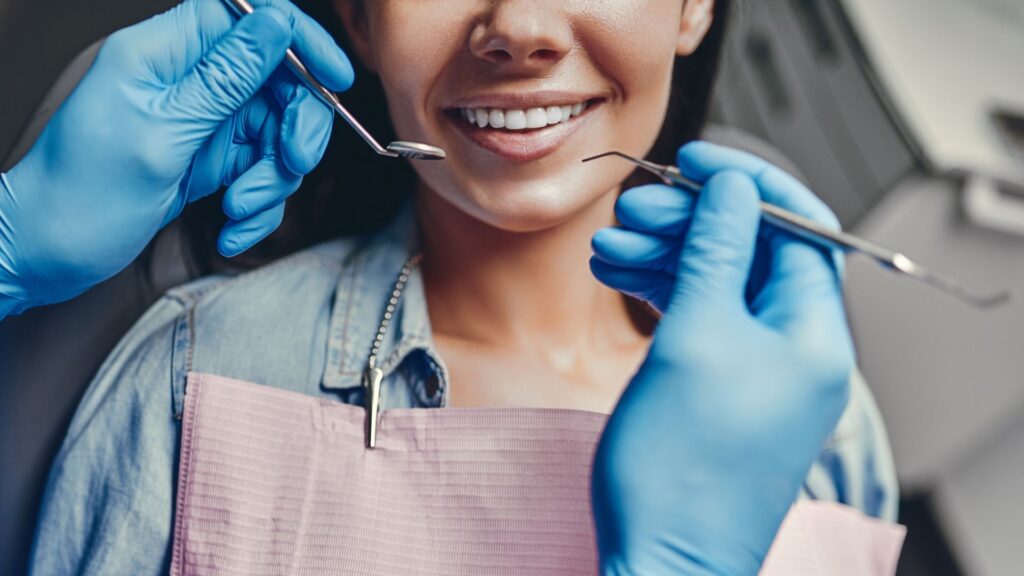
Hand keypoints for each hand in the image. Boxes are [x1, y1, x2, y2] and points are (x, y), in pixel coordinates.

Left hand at [0, 0, 352, 314]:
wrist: (48, 253)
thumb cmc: (81, 194)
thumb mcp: (161, 133)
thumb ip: (225, 77)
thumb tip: (277, 24)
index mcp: (165, 53)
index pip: (249, 16)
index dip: (299, 40)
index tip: (334, 80)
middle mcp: (189, 81)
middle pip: (278, 81)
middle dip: (296, 127)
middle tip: (292, 164)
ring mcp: (203, 122)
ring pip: (276, 134)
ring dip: (272, 180)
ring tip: (239, 210)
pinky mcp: (210, 160)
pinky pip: (260, 173)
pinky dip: (257, 206)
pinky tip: (231, 230)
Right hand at [590, 142, 853, 574]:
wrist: (660, 559)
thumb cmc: (681, 473)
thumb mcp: (696, 338)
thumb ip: (715, 253)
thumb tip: (732, 189)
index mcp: (812, 334)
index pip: (798, 227)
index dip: (747, 183)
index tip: (696, 160)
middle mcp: (794, 348)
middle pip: (751, 251)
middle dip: (691, 222)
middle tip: (635, 209)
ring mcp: (757, 369)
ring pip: (717, 282)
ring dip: (665, 255)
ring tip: (608, 247)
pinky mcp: (722, 385)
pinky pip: (699, 317)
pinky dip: (661, 292)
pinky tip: (619, 277)